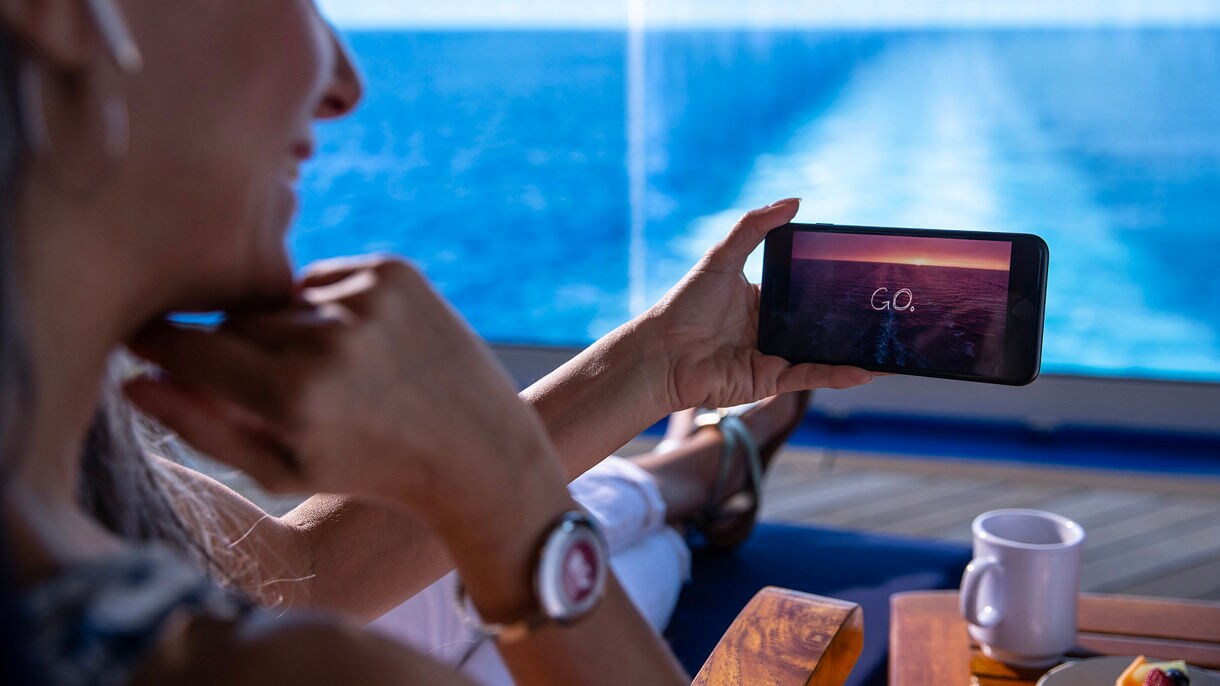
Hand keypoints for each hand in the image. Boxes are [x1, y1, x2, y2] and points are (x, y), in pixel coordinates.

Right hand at [124, 257, 562, 520]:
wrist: (477, 447)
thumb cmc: (371, 470)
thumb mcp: (282, 469)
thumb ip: (201, 428)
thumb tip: (134, 379)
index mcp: (295, 398)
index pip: (188, 347)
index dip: (160, 345)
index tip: (144, 342)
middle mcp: (330, 340)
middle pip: (233, 320)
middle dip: (237, 349)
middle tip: (278, 389)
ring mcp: (367, 298)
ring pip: (277, 298)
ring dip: (285, 329)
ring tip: (332, 375)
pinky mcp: (395, 271)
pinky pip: (322, 279)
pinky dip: (327, 307)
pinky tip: (361, 348)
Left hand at [644, 199, 873, 410]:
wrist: (661, 351)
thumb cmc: (685, 304)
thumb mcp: (723, 257)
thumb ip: (755, 227)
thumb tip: (794, 201)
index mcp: (762, 300)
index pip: (804, 291)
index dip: (830, 286)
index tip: (862, 275)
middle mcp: (770, 329)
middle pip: (816, 323)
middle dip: (848, 320)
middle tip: (884, 308)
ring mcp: (772, 356)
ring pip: (820, 353)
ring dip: (852, 351)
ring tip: (885, 344)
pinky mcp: (769, 381)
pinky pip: (809, 377)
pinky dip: (836, 375)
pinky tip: (864, 371)